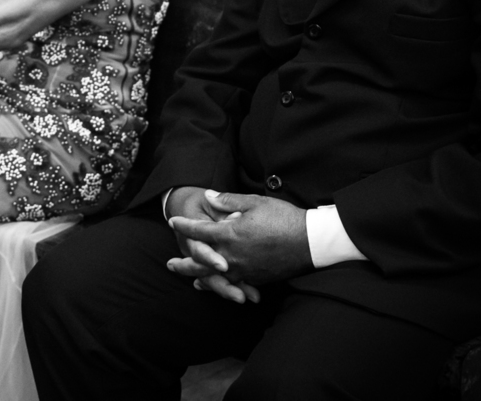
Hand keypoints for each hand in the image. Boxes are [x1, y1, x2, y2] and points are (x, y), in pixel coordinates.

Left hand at [169, 191, 312, 287]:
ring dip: (200, 278)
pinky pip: (234, 283)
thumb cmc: (283, 218)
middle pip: (200, 262)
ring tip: (191, 280)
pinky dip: (222, 285)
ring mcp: (244, 270)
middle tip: (170, 264)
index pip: (199, 231)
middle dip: (183, 263)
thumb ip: (227, 200)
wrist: (310, 241)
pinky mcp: (256, 278)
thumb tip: (207, 196)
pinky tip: (219, 286)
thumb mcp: (254, 202)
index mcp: (229, 234)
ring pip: (215, 277)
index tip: (173, 222)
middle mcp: (232, 256)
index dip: (184, 225)